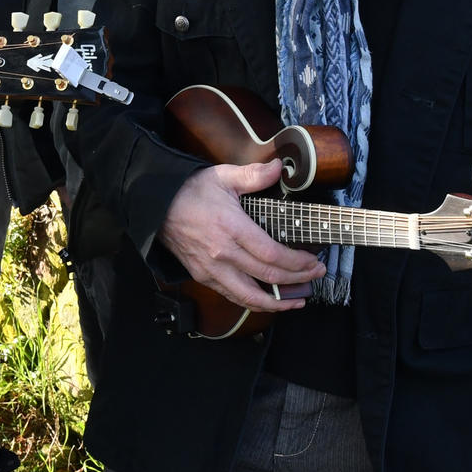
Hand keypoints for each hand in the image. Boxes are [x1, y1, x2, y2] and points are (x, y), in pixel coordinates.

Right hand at [158, 160, 324, 312]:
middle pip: (267, 277)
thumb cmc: (190, 190)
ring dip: (277, 303)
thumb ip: (253, 175)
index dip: (297, 263)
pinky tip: (268, 301)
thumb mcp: (223, 176)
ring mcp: (211, 269)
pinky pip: (232, 296)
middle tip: (315, 276)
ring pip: (249, 296)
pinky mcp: (203, 276)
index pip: (272, 255)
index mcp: (231, 227)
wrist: (156, 205)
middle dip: (297, 279)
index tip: (313, 262)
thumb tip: (279, 168)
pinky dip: (254, 303)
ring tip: (297, 299)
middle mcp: (222, 253)